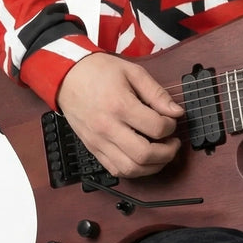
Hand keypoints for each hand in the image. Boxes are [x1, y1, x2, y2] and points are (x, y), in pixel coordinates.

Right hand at [57, 51, 184, 177]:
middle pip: (144, 155)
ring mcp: (98, 141)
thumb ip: (157, 93)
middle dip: (167, 153)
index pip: (156, 127)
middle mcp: (108, 128)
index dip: (171, 126)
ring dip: (152, 166)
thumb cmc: (98, 72)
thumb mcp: (133, 72)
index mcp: (120, 106)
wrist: (67, 76)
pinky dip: (134, 170)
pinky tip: (142, 159)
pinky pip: (115, 170)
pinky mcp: (93, 148)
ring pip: (130, 169)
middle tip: (173, 143)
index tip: (172, 120)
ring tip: (161, 153)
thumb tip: (176, 111)